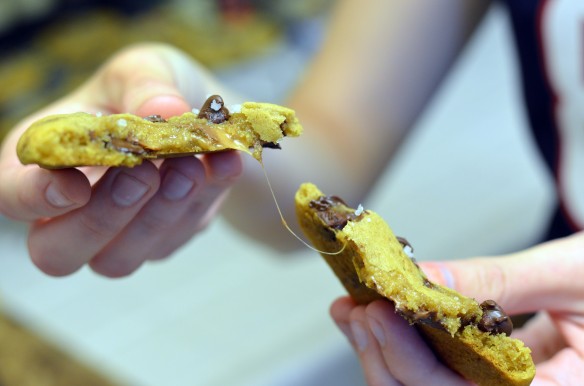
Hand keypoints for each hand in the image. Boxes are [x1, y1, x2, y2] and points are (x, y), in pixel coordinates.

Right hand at [0, 44, 241, 276]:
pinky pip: (173, 241)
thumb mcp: (146, 67)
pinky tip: (223, 165)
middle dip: (102, 217)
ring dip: (156, 216)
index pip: (10, 195)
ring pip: (118, 259)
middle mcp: (69, 210)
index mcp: (44, 159)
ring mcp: (116, 235)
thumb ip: (145, 83)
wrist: (204, 119)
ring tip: (190, 166)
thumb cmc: (153, 91)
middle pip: (58, 251)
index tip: (71, 185)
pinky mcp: (161, 241)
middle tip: (143, 173)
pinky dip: (201, 204)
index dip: (31, 198)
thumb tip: (162, 110)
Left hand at [330, 231, 583, 384]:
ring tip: (353, 310)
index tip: (378, 315)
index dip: (413, 364)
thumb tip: (428, 280)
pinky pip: (439, 372)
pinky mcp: (490, 376)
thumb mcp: (569, 274)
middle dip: (385, 358)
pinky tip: (374, 317)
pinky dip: (401, 346)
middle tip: (355, 309)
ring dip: (383, 353)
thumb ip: (500, 281)